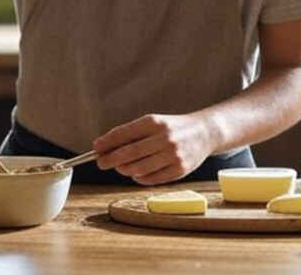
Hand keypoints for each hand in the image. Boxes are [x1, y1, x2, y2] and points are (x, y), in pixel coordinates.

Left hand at [92, 114, 211, 184]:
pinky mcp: (180, 170)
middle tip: (101, 163)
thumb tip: (105, 147)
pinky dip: (140, 178)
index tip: (96, 148)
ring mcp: (173, 155)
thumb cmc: (174, 128)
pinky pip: (152, 179)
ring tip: (120, 167)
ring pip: (139, 169)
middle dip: (111, 159)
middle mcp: (164, 138)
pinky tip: (136, 173)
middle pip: (130, 153)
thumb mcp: (154, 123)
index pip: (125, 133)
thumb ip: (131, 134)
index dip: (107, 142)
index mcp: (155, 122)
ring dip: (125, 170)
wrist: (204, 133)